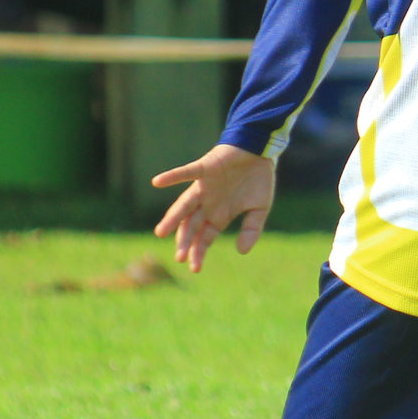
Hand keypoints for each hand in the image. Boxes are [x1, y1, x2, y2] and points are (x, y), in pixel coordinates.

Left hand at [151, 143, 275, 271]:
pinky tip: (157, 182)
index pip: (205, 237)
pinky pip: (187, 172)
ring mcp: (204, 187)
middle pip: (192, 226)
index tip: (194, 268)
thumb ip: (251, 230)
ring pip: (184, 205)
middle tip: (179, 258)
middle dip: (186, 242)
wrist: (261, 150)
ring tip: (161, 232)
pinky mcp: (205, 168)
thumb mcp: (260, 209)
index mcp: (219, 215)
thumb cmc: (259, 179)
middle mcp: (208, 203)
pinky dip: (172, 177)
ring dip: (173, 218)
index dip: (199, 251)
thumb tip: (242, 252)